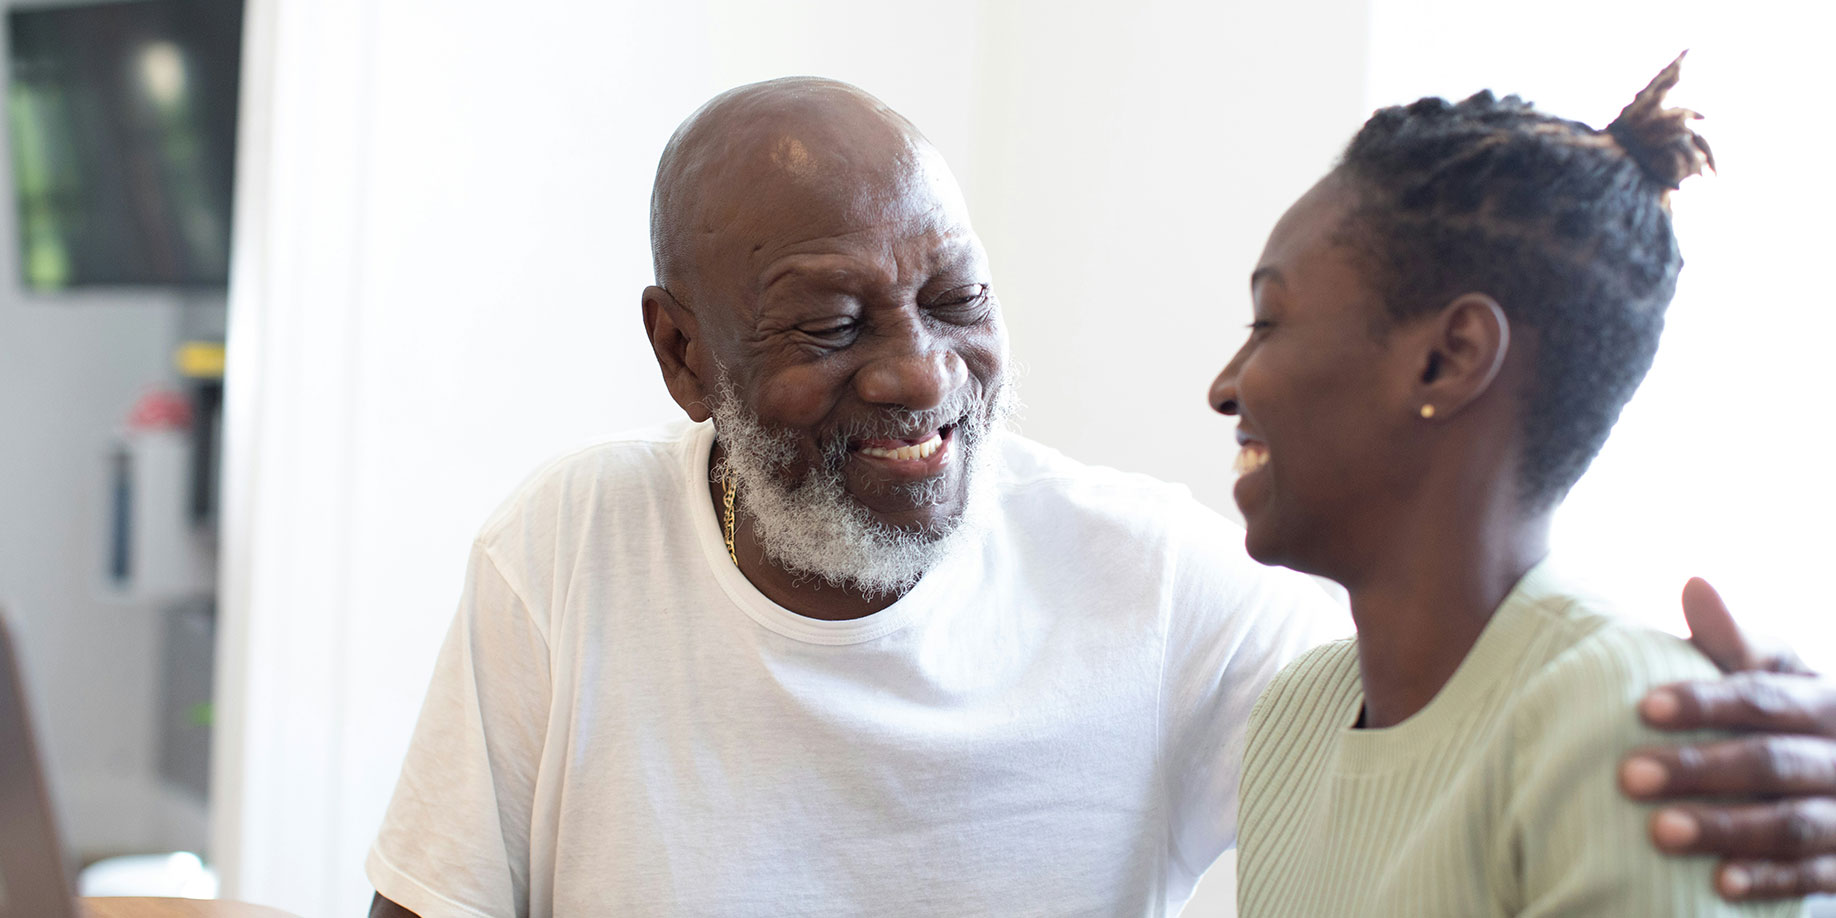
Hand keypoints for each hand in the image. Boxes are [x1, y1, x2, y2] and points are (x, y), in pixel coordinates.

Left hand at [1619, 578, 1835, 900]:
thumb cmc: (1781, 717)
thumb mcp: (1769, 676)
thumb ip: (1731, 643)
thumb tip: (1694, 582)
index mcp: (1822, 701)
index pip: (1762, 697)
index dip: (1705, 702)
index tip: (1643, 707)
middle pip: (1772, 762)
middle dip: (1701, 770)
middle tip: (1628, 775)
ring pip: (1793, 823)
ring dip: (1726, 829)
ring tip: (1659, 832)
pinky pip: (1816, 876)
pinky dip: (1770, 881)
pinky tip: (1720, 884)